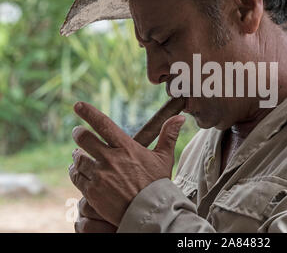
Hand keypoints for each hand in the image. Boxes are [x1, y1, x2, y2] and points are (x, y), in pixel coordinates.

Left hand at [69, 101, 184, 225]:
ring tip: (78, 154)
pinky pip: (77, 176)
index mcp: (127, 147)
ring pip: (78, 159)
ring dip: (77, 154)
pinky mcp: (92, 191)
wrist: (151, 212)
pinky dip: (75, 171)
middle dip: (79, 133)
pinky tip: (78, 170)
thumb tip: (180, 118)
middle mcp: (111, 159)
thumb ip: (168, 135)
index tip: (78, 105)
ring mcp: (100, 175)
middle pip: (84, 139)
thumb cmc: (158, 184)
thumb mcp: (164, 158)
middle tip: (78, 132)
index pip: (103, 124)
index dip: (88, 113)